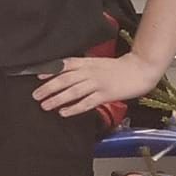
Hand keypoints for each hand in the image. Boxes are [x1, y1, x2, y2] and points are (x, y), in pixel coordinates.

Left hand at [34, 52, 163, 117]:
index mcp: (87, 63)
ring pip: (73, 91)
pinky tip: (64, 112)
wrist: (140, 69)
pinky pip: (87, 102)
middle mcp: (90, 73)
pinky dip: (74, 108)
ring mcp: (97, 84)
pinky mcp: (105, 95)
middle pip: (65, 79)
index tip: (36, 76)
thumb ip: (80, 67)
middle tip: (35, 95)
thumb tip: (61, 72)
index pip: (65, 65)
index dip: (50, 70)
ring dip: (57, 99)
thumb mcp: (96, 62)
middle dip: (48, 88)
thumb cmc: (117, 68)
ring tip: (45, 105)